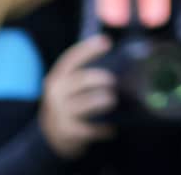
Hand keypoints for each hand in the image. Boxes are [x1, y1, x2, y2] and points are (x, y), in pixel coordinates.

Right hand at [39, 35, 115, 158]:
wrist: (52, 138)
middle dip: (100, 78)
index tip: (107, 41)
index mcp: (57, 78)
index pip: (71, 59)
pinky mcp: (67, 132)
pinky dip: (102, 128)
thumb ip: (87, 73)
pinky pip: (89, 127)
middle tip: (114, 80)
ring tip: (112, 100)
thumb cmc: (71, 104)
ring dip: (103, 100)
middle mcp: (55, 94)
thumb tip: (128, 52)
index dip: (88, 49)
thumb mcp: (71, 87)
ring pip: (87, 102)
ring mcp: (59, 114)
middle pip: (81, 79)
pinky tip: (110, 128)